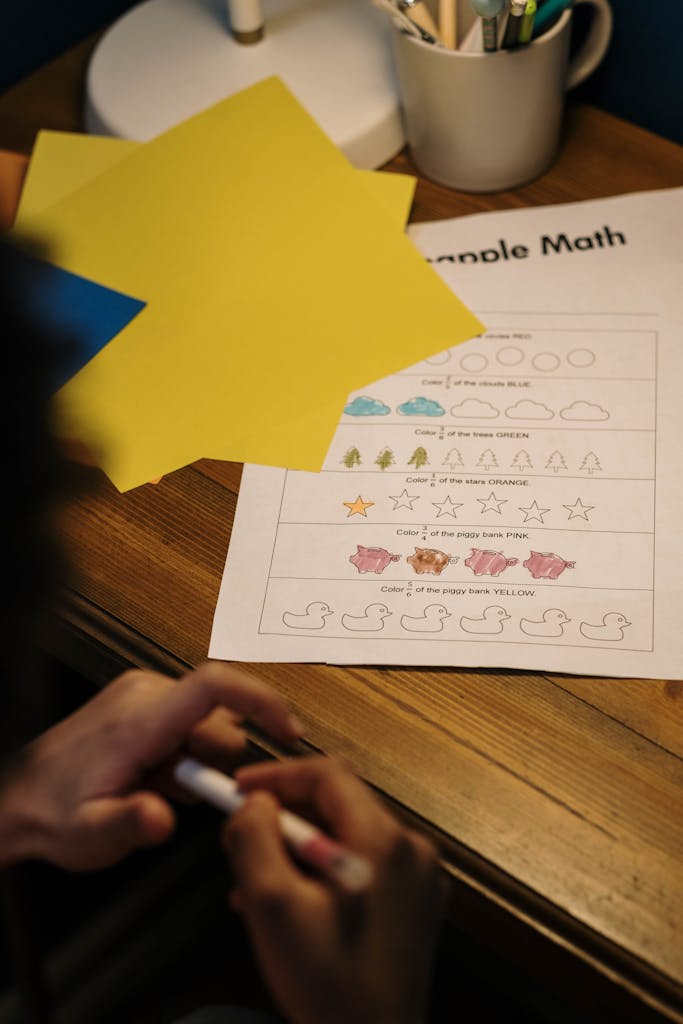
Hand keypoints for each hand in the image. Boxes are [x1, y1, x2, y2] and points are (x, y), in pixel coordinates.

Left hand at [0, 662, 300, 869]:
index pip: (214, 685)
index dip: (261, 700)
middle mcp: (145, 693)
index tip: (288, 732)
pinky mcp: (143, 699)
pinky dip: (184, 752)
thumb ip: (130, 824)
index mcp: (139, 719)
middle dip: (214, 761)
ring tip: (157, 786)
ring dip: (197, 759)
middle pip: (219, 716)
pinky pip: (189, 721)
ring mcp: (143, 692)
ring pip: (206, 721)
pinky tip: (154, 776)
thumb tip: (162, 818)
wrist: (18, 795)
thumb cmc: (53, 813)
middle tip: (180, 794)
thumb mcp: (91, 834)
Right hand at [223, 758, 444, 1023]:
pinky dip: (324, 872)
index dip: (277, 775)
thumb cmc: (327, 984)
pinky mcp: (417, 906)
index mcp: (383, 841)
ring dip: (299, 849)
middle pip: (340, 804)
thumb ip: (255, 839)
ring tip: (257, 884)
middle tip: (243, 837)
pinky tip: (291, 905)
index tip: (238, 789)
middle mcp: (411, 849)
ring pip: (348, 836)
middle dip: (285, 816)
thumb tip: (256, 802)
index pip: (328, 775)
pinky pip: (364, 866)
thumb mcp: (272, 906)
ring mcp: (420, 879)